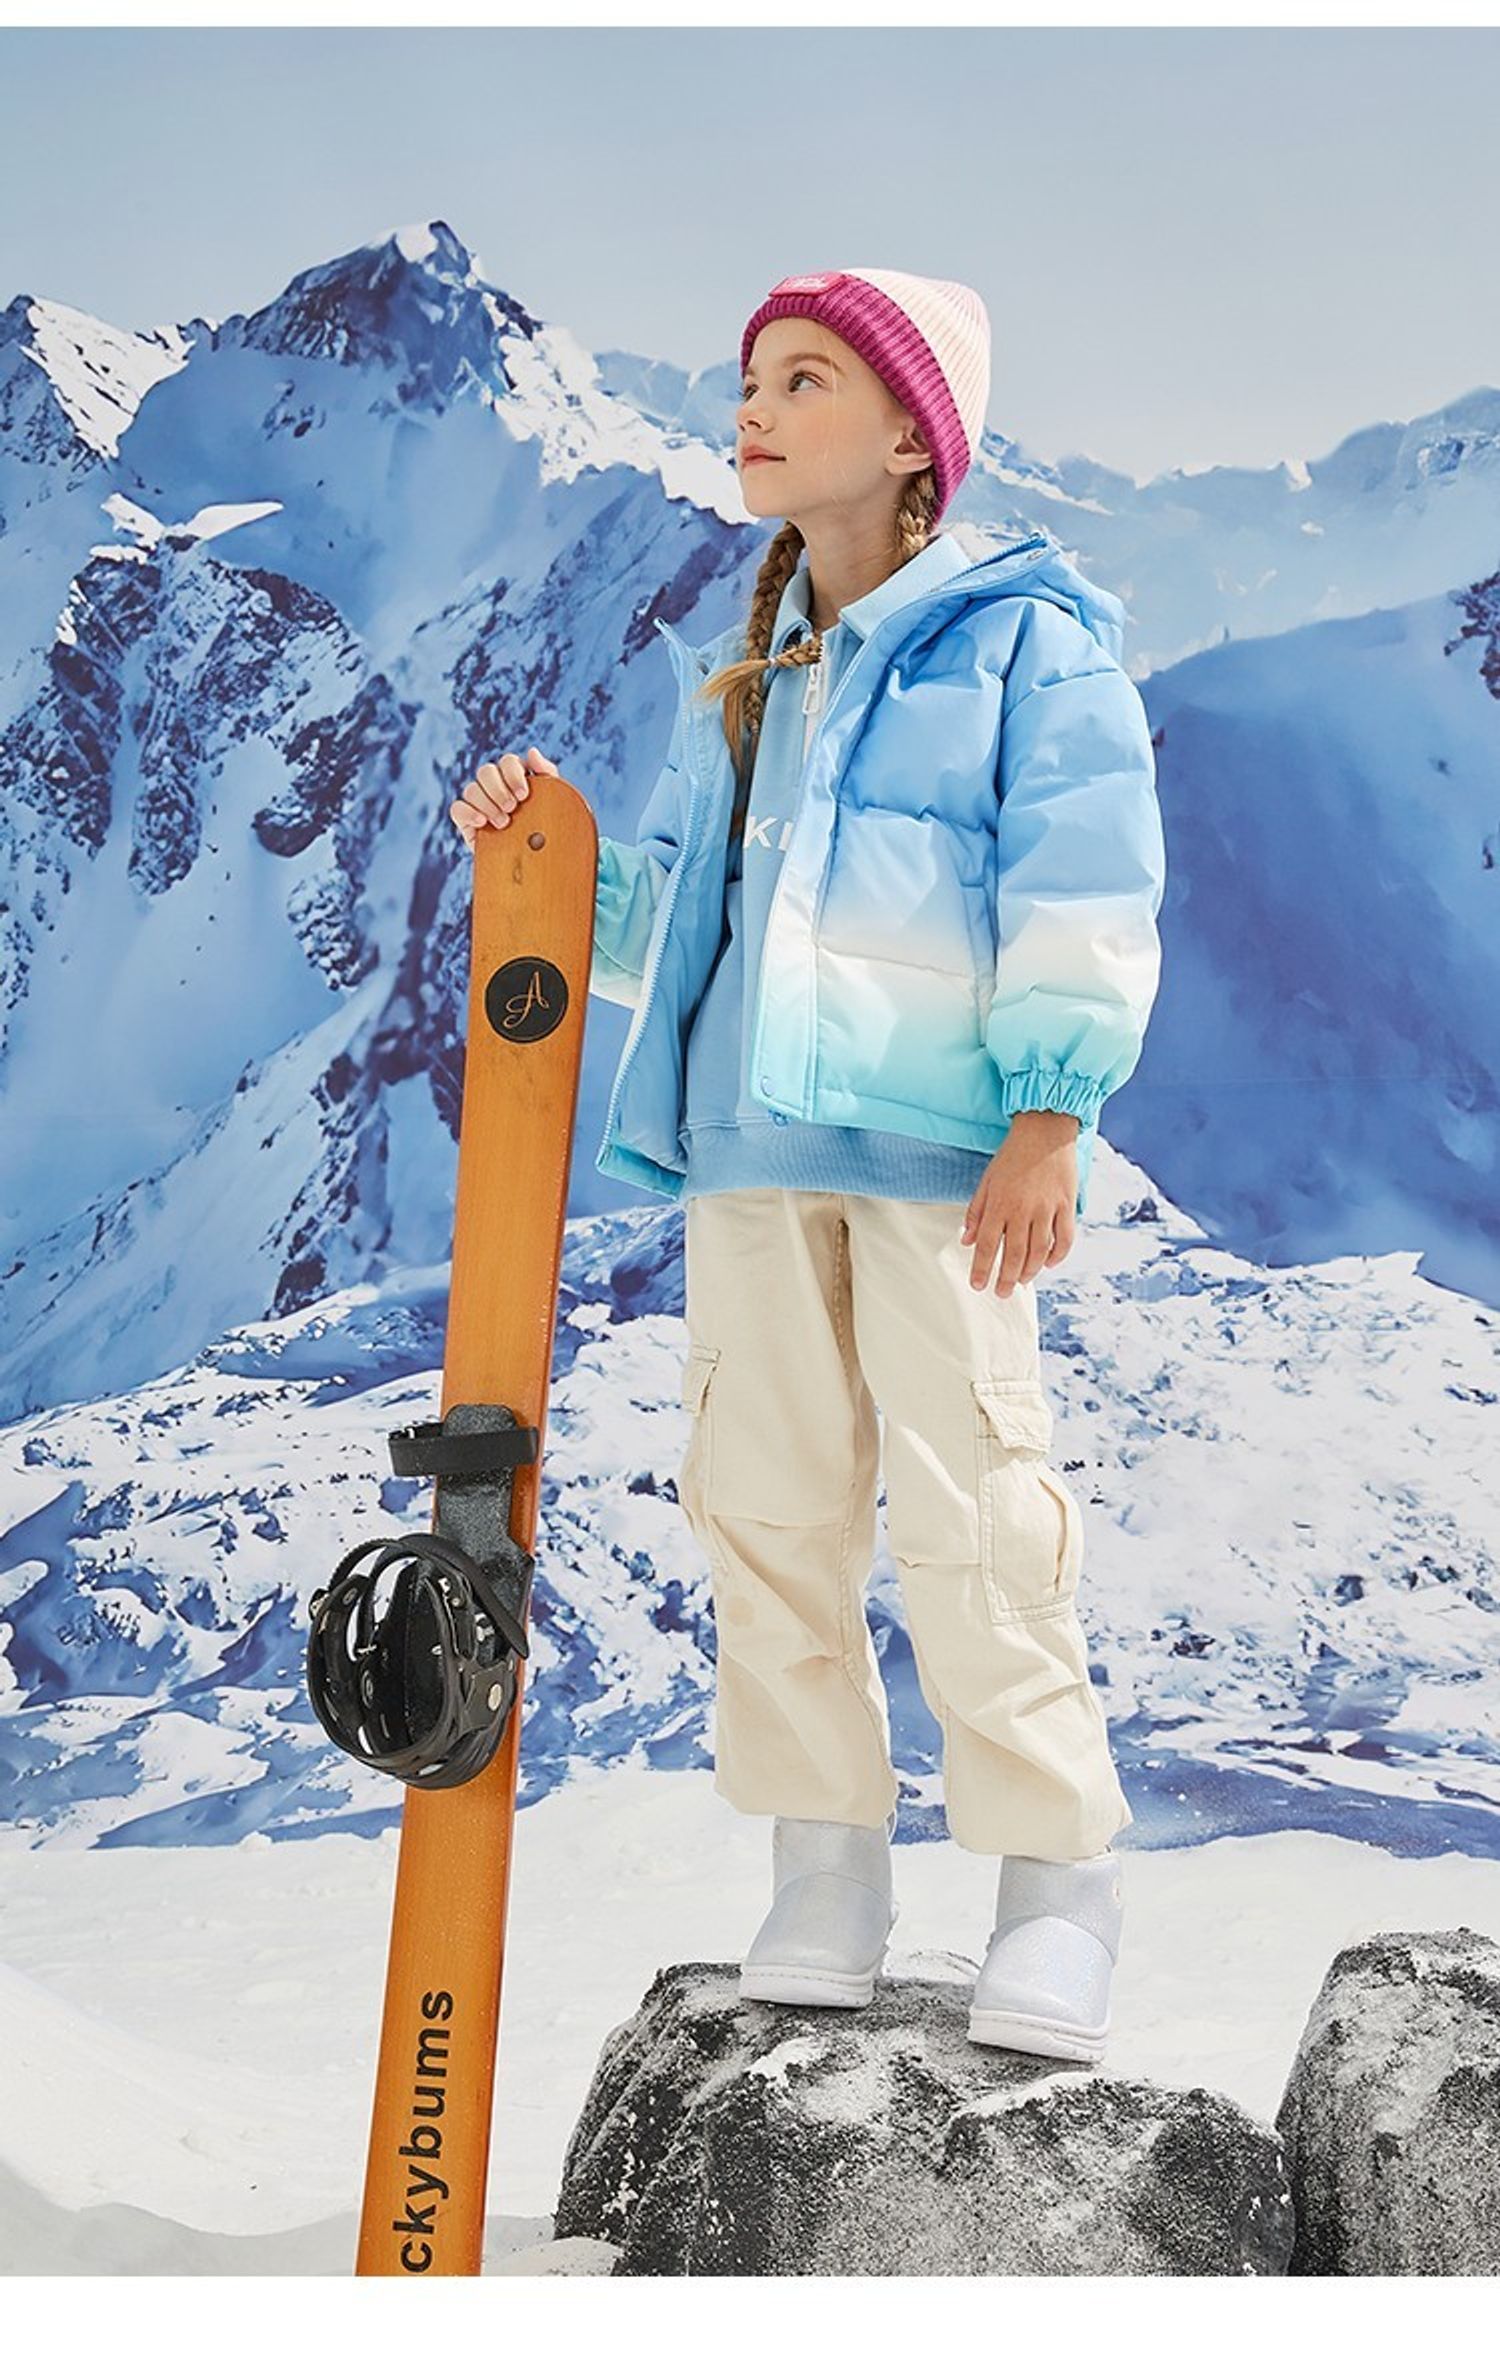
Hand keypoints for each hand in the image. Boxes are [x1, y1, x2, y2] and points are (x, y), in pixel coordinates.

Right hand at [450, 745, 559, 851]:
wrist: (540, 861)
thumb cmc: (549, 828)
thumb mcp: (555, 801)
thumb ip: (547, 774)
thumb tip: (532, 751)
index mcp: (515, 777)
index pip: (507, 762)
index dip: (513, 775)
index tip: (524, 795)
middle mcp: (494, 786)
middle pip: (486, 771)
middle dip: (498, 789)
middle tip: (512, 808)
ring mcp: (479, 802)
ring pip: (471, 789)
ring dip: (487, 804)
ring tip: (504, 823)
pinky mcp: (467, 820)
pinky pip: (457, 808)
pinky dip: (468, 813)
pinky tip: (482, 823)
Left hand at [960, 1112, 1078, 1295]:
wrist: (1045, 1130)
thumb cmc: (1013, 1155)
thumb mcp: (987, 1180)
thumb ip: (976, 1212)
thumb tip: (967, 1240)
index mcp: (999, 1204)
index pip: (988, 1245)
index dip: (982, 1269)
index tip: (978, 1285)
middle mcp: (1023, 1210)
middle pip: (1014, 1255)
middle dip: (1005, 1278)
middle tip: (1001, 1293)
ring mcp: (1047, 1209)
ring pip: (1039, 1252)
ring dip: (1030, 1271)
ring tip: (1021, 1281)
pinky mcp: (1067, 1205)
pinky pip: (1065, 1238)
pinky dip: (1058, 1256)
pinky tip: (1049, 1264)